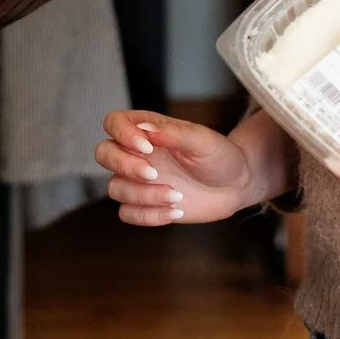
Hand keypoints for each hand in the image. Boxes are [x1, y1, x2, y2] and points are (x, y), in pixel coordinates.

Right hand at [95, 109, 271, 224]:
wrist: (236, 185)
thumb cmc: (220, 156)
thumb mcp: (203, 140)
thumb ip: (173, 133)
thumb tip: (145, 129)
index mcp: (147, 130)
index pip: (114, 122)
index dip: (122, 134)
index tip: (147, 148)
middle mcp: (136, 153)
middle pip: (103, 153)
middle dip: (125, 166)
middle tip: (155, 174)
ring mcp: (138, 181)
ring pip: (115, 188)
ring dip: (143, 195)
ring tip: (177, 196)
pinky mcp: (145, 205)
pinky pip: (127, 213)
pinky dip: (149, 215)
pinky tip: (176, 211)